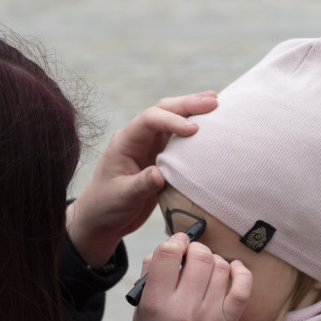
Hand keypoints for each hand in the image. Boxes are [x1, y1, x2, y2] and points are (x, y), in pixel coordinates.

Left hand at [67, 92, 218, 266]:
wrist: (103, 219)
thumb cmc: (107, 206)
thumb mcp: (123, 197)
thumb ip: (141, 185)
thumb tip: (159, 175)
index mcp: (126, 141)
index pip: (150, 120)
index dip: (172, 120)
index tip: (194, 130)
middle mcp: (139, 138)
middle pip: (164, 110)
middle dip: (188, 104)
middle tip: (214, 102)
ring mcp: (151, 146)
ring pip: (174, 120)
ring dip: (194, 111)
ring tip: (218, 105)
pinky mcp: (162, 158)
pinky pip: (180, 139)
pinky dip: (196, 131)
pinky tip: (212, 128)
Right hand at [132, 233, 251, 320]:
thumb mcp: (140, 313)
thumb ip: (150, 279)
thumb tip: (166, 250)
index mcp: (155, 303)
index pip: (166, 254)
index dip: (174, 242)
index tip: (177, 244)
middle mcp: (182, 308)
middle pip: (198, 257)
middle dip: (196, 249)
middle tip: (193, 257)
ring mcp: (208, 316)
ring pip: (221, 268)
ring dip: (215, 261)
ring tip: (209, 269)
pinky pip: (243, 288)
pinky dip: (241, 272)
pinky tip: (235, 269)